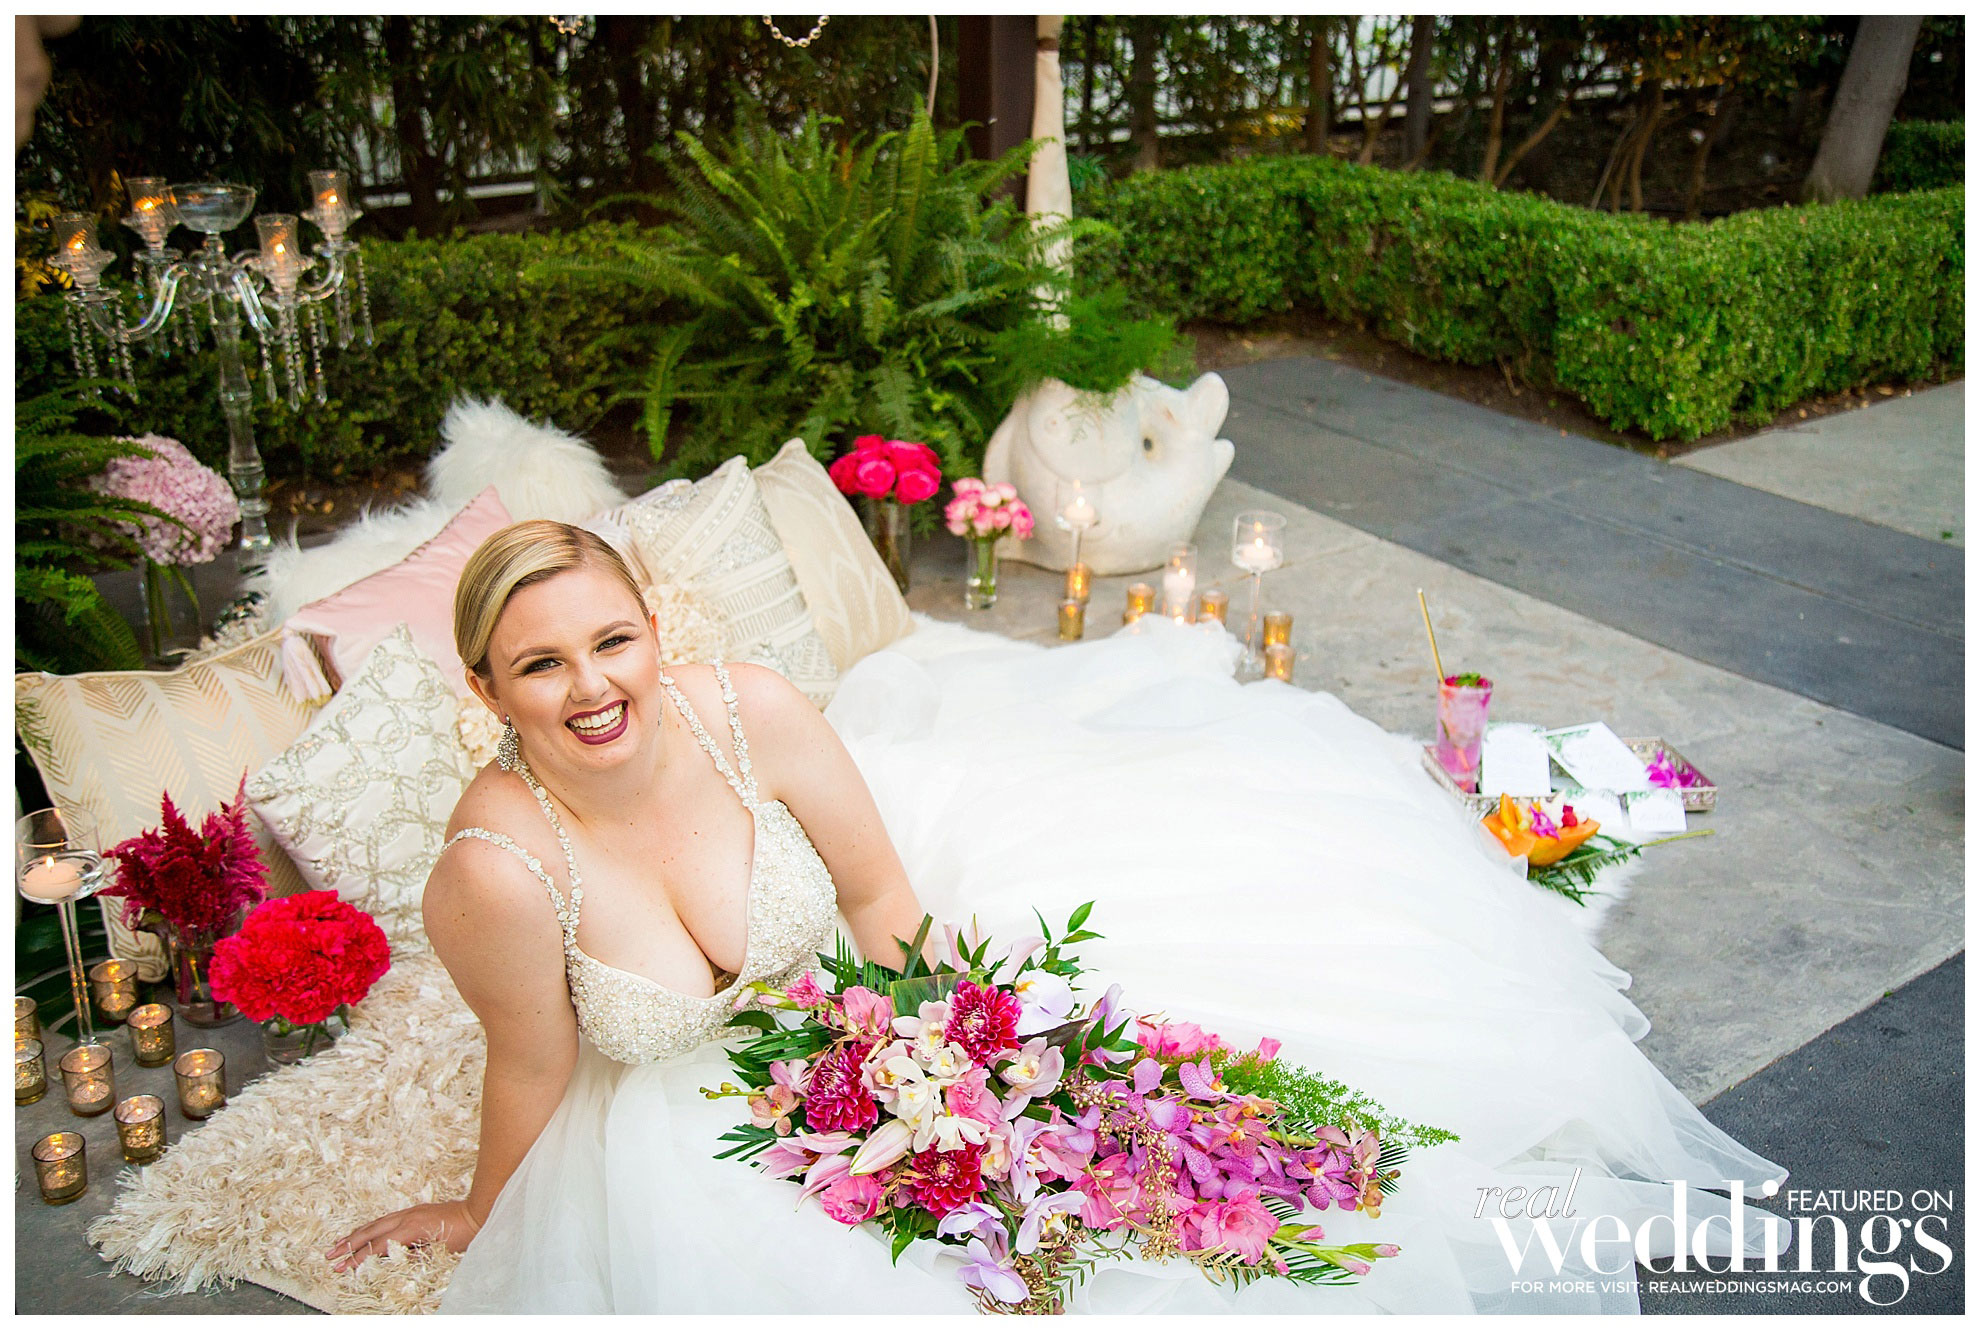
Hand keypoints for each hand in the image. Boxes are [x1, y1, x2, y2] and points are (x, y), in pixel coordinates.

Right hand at [326, 1200, 480, 1272]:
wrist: (479, 1213)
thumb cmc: (463, 1235)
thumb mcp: (437, 1251)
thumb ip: (413, 1255)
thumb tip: (392, 1260)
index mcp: (410, 1228)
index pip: (377, 1247)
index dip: (358, 1259)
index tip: (342, 1268)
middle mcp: (406, 1217)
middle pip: (370, 1232)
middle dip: (348, 1245)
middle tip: (330, 1256)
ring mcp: (409, 1212)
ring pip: (375, 1224)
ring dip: (355, 1235)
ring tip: (338, 1244)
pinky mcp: (413, 1211)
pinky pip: (386, 1219)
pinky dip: (371, 1227)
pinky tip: (364, 1232)